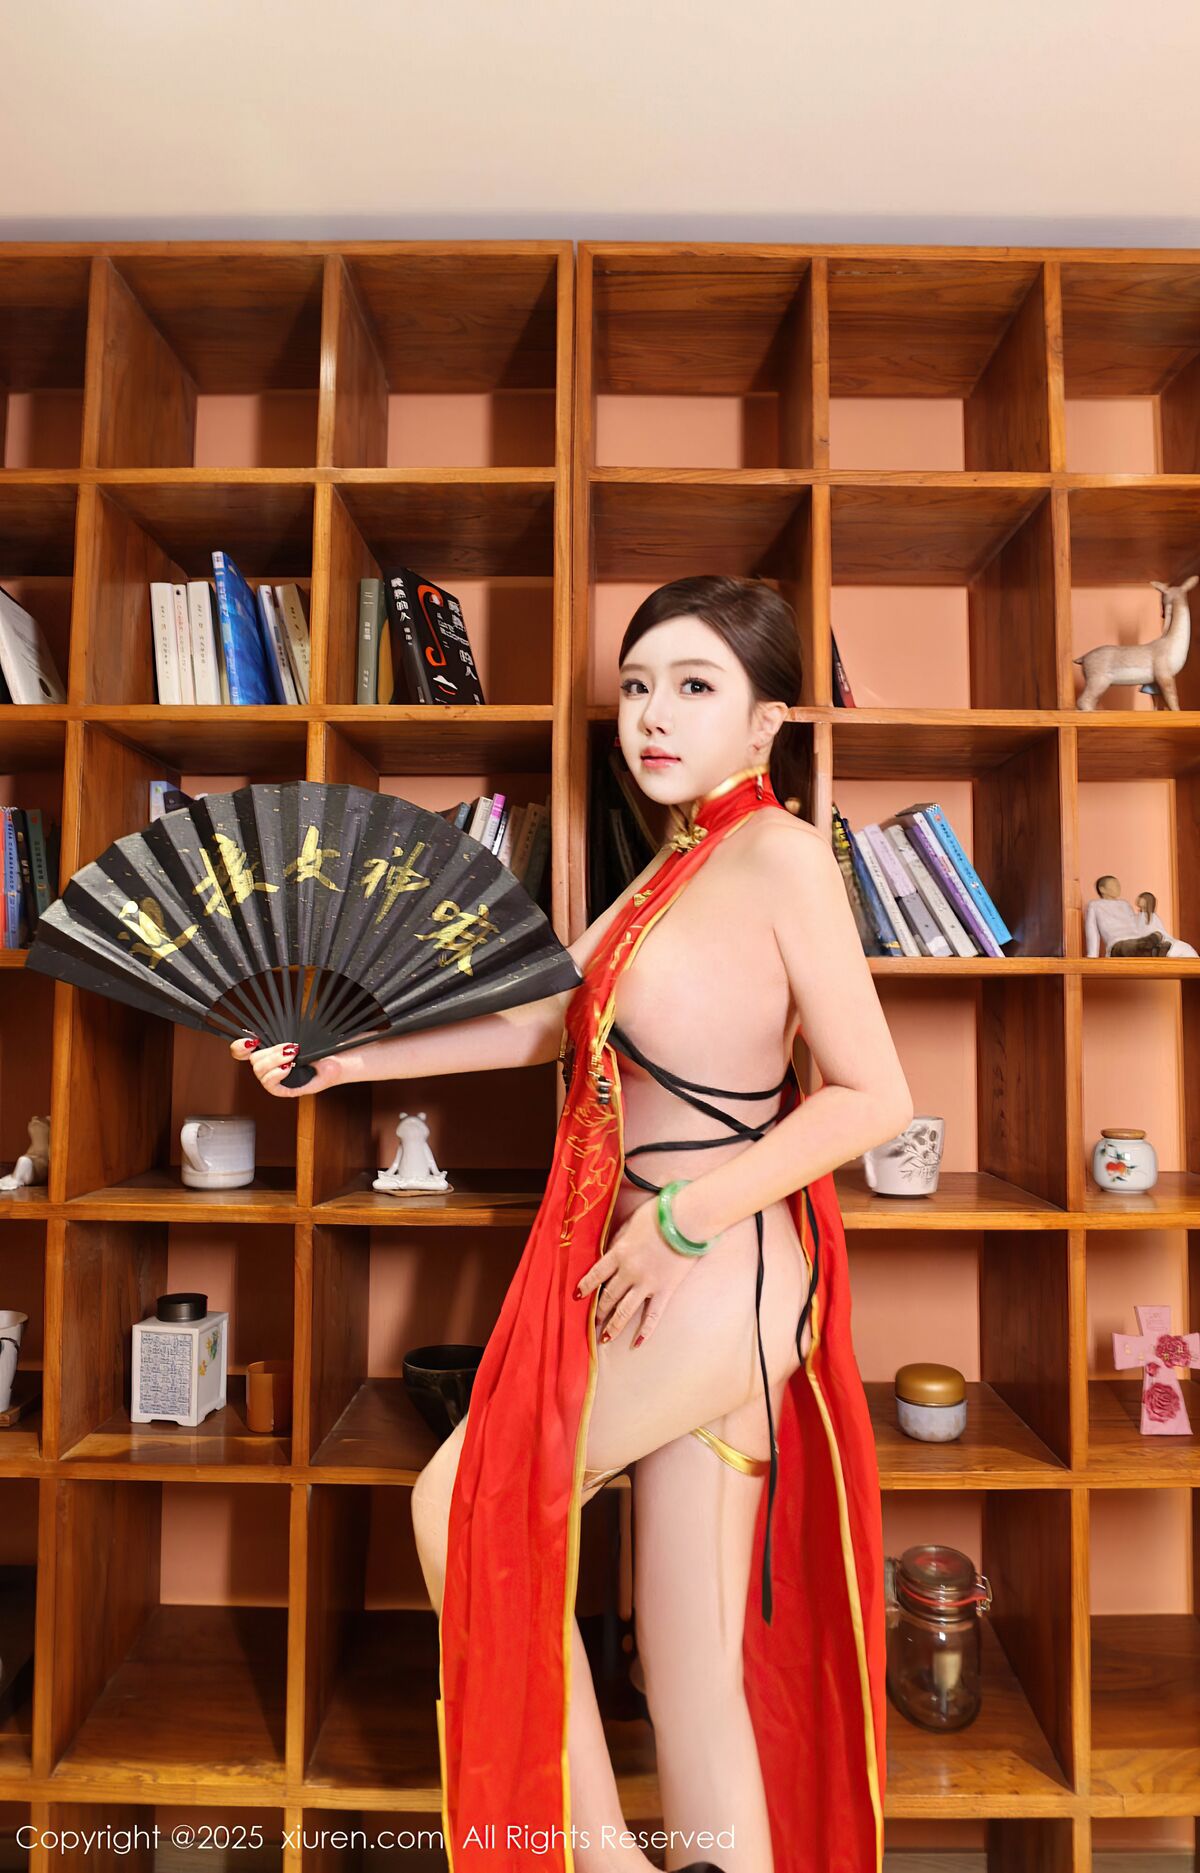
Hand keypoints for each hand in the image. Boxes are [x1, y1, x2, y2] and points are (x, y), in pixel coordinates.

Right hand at [229, 1035, 344, 1098]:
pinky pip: (270, 1085)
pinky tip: (288, 1068)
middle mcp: (267, 1066)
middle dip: (271, 1051)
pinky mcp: (284, 1090)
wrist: (336, 1060)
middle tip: (291, 1047)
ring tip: (293, 1056)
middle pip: (253, 1060)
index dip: (239, 1047)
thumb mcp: (297, 1034)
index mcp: (266, 1051)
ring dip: (276, 1061)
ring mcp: (275, 1079)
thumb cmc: (317, 1046)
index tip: (251, 1040)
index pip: (240, 1051)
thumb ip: (278, 1031)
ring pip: (260, 1071)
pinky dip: (277, 1074)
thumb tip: (259, 1028)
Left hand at [574, 1192, 697, 1347]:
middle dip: (598, 1310)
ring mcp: (647, 1284)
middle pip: (608, 1296)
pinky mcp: (665, 1291)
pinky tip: (637, 1343)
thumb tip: (612, 1252)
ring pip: (625, 1311)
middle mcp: (629, 1272)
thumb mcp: (631, 1224)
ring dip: (613, 1325)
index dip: (585, 1287)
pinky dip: (645, 1331)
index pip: (595, 1274)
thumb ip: (620, 1240)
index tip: (577, 1297)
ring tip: (605, 1338)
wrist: (688, 1220)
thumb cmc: (660, 1216)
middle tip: (591, 1322)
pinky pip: (652, 1315)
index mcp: (619, 1253)